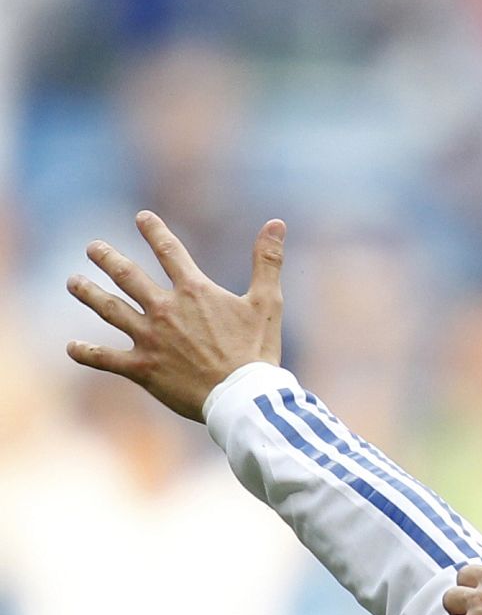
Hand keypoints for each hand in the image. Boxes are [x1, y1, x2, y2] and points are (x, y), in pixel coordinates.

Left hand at [66, 211, 285, 421]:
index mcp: (194, 291)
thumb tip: (276, 223)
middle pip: (127, 275)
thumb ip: (268, 261)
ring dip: (88, 293)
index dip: (154, 231)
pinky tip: (71, 346)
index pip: (169, 251)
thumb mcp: (268, 301)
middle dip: (107, 258)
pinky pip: (105, 359)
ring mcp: (149, 338)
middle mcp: (165, 309)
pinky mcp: (142, 368)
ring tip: (73, 282)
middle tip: (93, 248)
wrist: (242, 396)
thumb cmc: (257, 350)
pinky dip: (86, 352)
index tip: (141, 218)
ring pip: (109, 309)